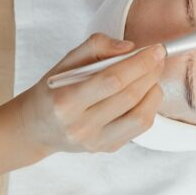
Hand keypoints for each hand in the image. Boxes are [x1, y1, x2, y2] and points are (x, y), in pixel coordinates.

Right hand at [16, 33, 165, 155]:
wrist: (37, 127)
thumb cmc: (54, 91)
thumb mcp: (66, 62)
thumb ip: (96, 46)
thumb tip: (129, 47)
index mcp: (66, 101)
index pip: (112, 80)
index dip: (139, 63)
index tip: (155, 49)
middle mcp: (80, 126)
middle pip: (129, 97)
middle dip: (150, 73)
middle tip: (158, 57)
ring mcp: (95, 141)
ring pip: (140, 117)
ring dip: (154, 91)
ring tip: (152, 76)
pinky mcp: (107, 148)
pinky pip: (139, 128)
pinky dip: (149, 107)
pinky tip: (145, 93)